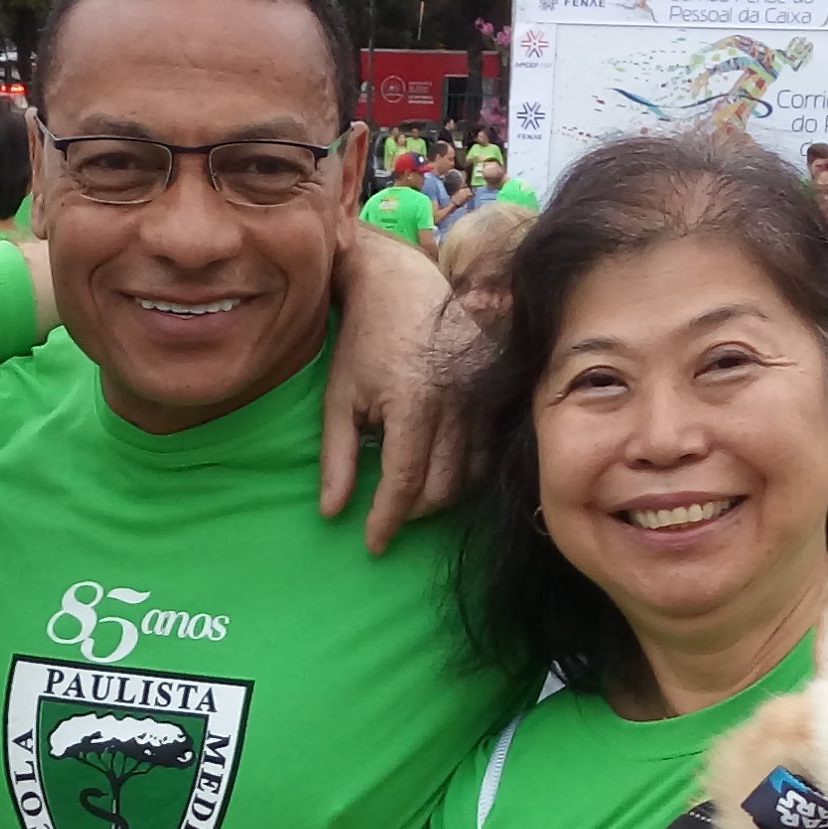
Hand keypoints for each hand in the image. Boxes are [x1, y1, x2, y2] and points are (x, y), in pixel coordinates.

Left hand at [322, 235, 478, 552]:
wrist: (406, 284)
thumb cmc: (365, 340)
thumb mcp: (339, 397)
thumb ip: (337, 457)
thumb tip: (333, 512)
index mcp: (413, 403)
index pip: (404, 482)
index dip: (387, 520)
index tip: (373, 544)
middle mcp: (456, 404)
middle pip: (441, 487)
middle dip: (412, 511)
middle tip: (388, 514)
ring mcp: (481, 400)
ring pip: (469, 477)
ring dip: (439, 497)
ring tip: (411, 495)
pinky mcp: (494, 396)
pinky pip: (487, 454)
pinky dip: (465, 475)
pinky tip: (440, 471)